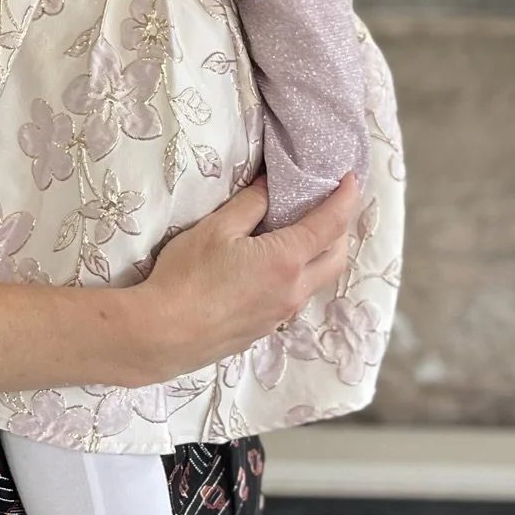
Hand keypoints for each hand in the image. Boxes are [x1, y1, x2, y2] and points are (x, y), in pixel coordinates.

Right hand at [128, 175, 360, 384]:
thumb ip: (250, 204)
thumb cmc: (186, 277)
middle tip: (329, 206)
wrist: (163, 334)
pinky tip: (274, 267)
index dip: (345, 199)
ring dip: (321, 255)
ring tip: (303, 233)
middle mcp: (293, 291)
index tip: (352, 180)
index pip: (330, 225)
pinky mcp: (265, 329)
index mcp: (286, 261)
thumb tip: (270, 186)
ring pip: (317, 281)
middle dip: (341, 230)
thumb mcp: (216, 229)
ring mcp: (281, 314)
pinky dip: (299, 275)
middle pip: (337, 258)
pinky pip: (295, 297)